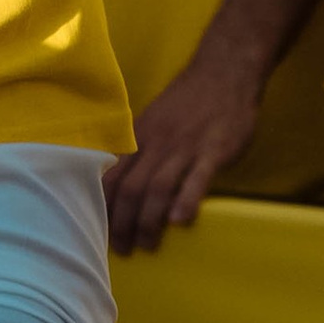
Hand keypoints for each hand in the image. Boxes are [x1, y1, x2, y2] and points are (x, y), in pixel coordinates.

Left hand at [106, 49, 262, 251]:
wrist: (224, 72)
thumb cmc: (188, 102)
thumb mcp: (154, 122)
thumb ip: (140, 149)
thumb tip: (121, 183)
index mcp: (140, 138)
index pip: (112, 177)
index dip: (104, 208)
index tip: (100, 233)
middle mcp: (156, 143)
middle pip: (130, 188)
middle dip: (122, 223)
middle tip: (121, 250)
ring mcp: (185, 147)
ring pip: (157, 187)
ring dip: (148, 220)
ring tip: (147, 246)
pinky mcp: (213, 150)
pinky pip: (197, 178)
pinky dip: (186, 199)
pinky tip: (179, 221)